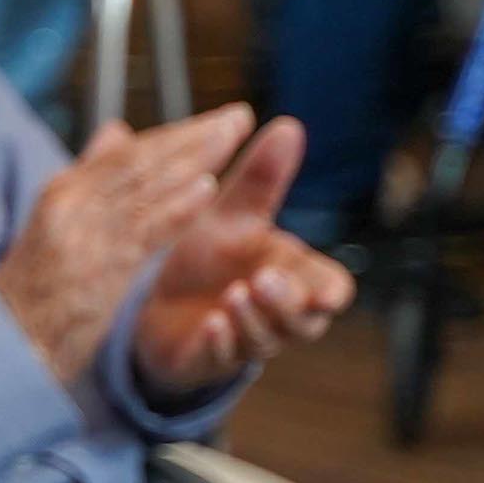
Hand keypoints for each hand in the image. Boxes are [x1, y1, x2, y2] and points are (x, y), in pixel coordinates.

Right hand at [0, 103, 256, 382]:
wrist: (0, 346)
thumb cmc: (33, 291)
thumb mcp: (54, 225)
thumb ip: (89, 178)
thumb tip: (118, 130)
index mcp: (62, 193)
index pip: (126, 154)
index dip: (176, 134)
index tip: (219, 120)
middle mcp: (69, 205)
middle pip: (139, 162)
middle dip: (193, 137)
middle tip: (239, 117)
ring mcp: (81, 236)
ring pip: (143, 188)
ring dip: (193, 159)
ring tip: (233, 137)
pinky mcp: (94, 271)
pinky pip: (142, 232)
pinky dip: (175, 208)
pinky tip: (207, 189)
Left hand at [131, 116, 355, 396]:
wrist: (154, 297)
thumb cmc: (207, 254)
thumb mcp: (232, 213)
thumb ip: (262, 178)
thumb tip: (289, 125)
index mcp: (289, 274)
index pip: (328, 287)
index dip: (330, 290)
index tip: (327, 291)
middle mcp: (273, 311)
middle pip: (303, 319)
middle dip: (288, 302)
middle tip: (264, 279)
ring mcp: (242, 337)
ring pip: (264, 340)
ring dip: (253, 319)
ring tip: (234, 295)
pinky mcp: (207, 357)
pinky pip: (220, 357)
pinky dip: (219, 341)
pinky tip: (210, 325)